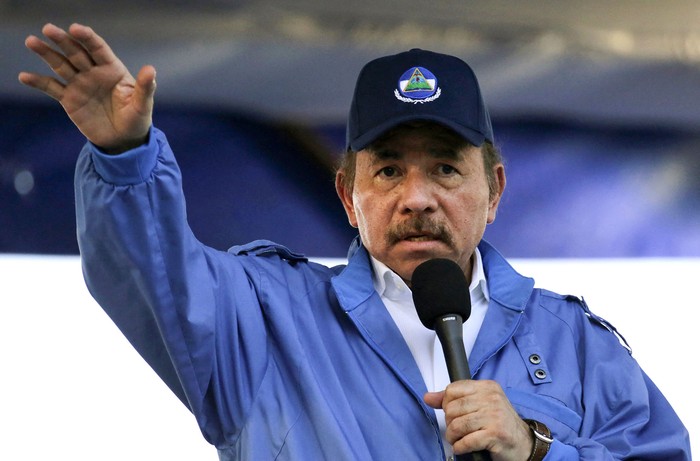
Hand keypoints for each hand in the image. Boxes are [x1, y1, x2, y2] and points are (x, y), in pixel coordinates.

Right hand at [18, 23, 155, 153]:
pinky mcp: (69, 99)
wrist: (124, 141)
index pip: (98, 49)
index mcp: (113, 70)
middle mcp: (94, 73)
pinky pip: (52, 88)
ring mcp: (80, 84)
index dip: (87, 38)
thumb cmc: (137, 120)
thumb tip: (151, 69)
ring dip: (46, 53)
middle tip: (48, 28)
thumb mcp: (143, 106)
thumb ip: (146, 88)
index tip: (76, 28)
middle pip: (76, 52)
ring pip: (61, 65)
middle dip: (63, 40)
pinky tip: (24, 76)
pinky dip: (38, 82)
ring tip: (31, 41)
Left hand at [424, 380, 533, 460]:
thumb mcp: (479, 405)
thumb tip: (428, 397)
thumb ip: (453, 400)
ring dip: (453, 437)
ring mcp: (494, 416)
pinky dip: (460, 447)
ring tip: (458, 440)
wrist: (524, 443)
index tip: (452, 413)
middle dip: (449, 423)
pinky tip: (463, 447)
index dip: (446, 404)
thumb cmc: (500, 423)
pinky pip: (466, 441)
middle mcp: (491, 398)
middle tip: (457, 430)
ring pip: (457, 425)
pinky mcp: (495, 434)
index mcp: (487, 387)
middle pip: (452, 408)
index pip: (452, 390)